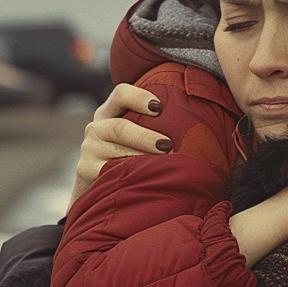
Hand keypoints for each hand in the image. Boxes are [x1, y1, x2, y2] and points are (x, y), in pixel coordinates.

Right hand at [66, 84, 168, 211]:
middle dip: (146, 137)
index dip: (139, 97)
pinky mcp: (84, 169)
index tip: (159, 107)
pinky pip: (108, 171)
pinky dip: (127, 175)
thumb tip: (203, 127)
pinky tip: (144, 179)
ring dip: (140, 158)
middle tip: (168, 146)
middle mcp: (97, 127)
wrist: (104, 192)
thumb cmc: (134, 161)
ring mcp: (89, 148)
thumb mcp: (142, 140)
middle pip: (120, 127)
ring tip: (162, 164)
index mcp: (111, 113)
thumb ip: (159, 127)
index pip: (121, 94)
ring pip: (115, 151)